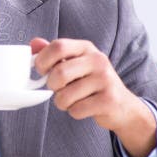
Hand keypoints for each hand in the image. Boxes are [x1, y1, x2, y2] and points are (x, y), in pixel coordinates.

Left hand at [30, 37, 155, 156]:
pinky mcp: (108, 100)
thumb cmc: (91, 83)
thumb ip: (54, 54)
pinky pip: (76, 110)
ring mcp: (105, 80)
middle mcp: (98, 60)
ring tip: (73, 99)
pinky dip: (74, 112)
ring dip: (63, 102)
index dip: (43, 60)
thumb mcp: (75, 63)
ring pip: (65, 96)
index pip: (58, 46)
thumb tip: (34, 43)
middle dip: (52, 86)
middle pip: (59, 73)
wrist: (122, 105)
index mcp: (86, 48)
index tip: (42, 71)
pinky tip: (85, 107)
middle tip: (59, 89)